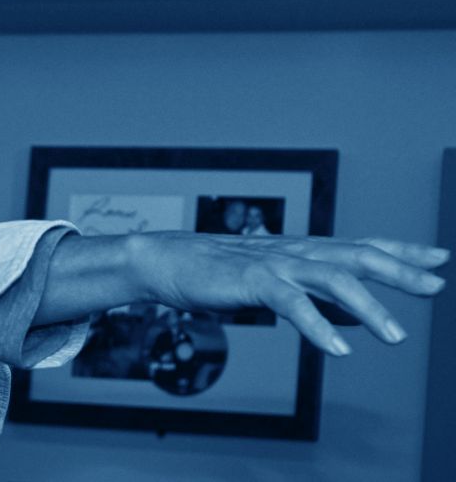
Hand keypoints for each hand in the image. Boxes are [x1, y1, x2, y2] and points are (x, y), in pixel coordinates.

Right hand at [127, 231, 447, 355]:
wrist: (168, 260)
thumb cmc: (219, 272)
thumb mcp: (275, 282)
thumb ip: (316, 295)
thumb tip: (356, 314)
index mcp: (304, 250)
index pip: (361, 246)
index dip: (401, 250)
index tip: (438, 258)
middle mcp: (296, 251)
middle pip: (357, 256)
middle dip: (400, 270)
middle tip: (436, 287)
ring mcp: (276, 264)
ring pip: (333, 279)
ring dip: (369, 307)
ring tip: (396, 337)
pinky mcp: (253, 281)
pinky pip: (292, 304)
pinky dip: (318, 326)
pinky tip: (339, 349)